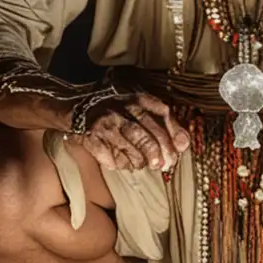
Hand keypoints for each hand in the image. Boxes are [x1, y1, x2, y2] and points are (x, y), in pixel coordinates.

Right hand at [75, 90, 189, 172]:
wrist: (77, 106)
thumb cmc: (116, 108)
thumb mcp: (139, 106)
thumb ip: (163, 121)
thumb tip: (185, 144)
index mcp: (137, 98)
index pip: (161, 113)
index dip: (173, 133)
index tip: (180, 150)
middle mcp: (122, 108)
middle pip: (145, 133)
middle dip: (157, 152)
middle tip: (164, 165)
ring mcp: (106, 123)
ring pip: (129, 145)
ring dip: (141, 160)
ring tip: (145, 165)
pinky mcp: (91, 137)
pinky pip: (109, 155)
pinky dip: (119, 163)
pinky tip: (124, 165)